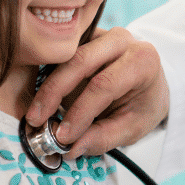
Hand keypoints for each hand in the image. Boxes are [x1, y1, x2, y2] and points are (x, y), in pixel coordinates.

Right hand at [25, 27, 169, 159]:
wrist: (150, 82)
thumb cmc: (143, 104)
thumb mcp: (133, 127)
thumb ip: (104, 137)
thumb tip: (71, 149)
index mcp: (142, 61)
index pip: (105, 84)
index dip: (81, 111)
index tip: (62, 136)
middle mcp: (122, 41)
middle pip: (81, 61)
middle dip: (54, 92)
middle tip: (36, 120)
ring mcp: (101, 35)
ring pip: (66, 54)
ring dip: (46, 84)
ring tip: (34, 113)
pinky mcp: (84, 37)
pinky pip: (61, 53)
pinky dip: (46, 74)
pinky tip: (37, 96)